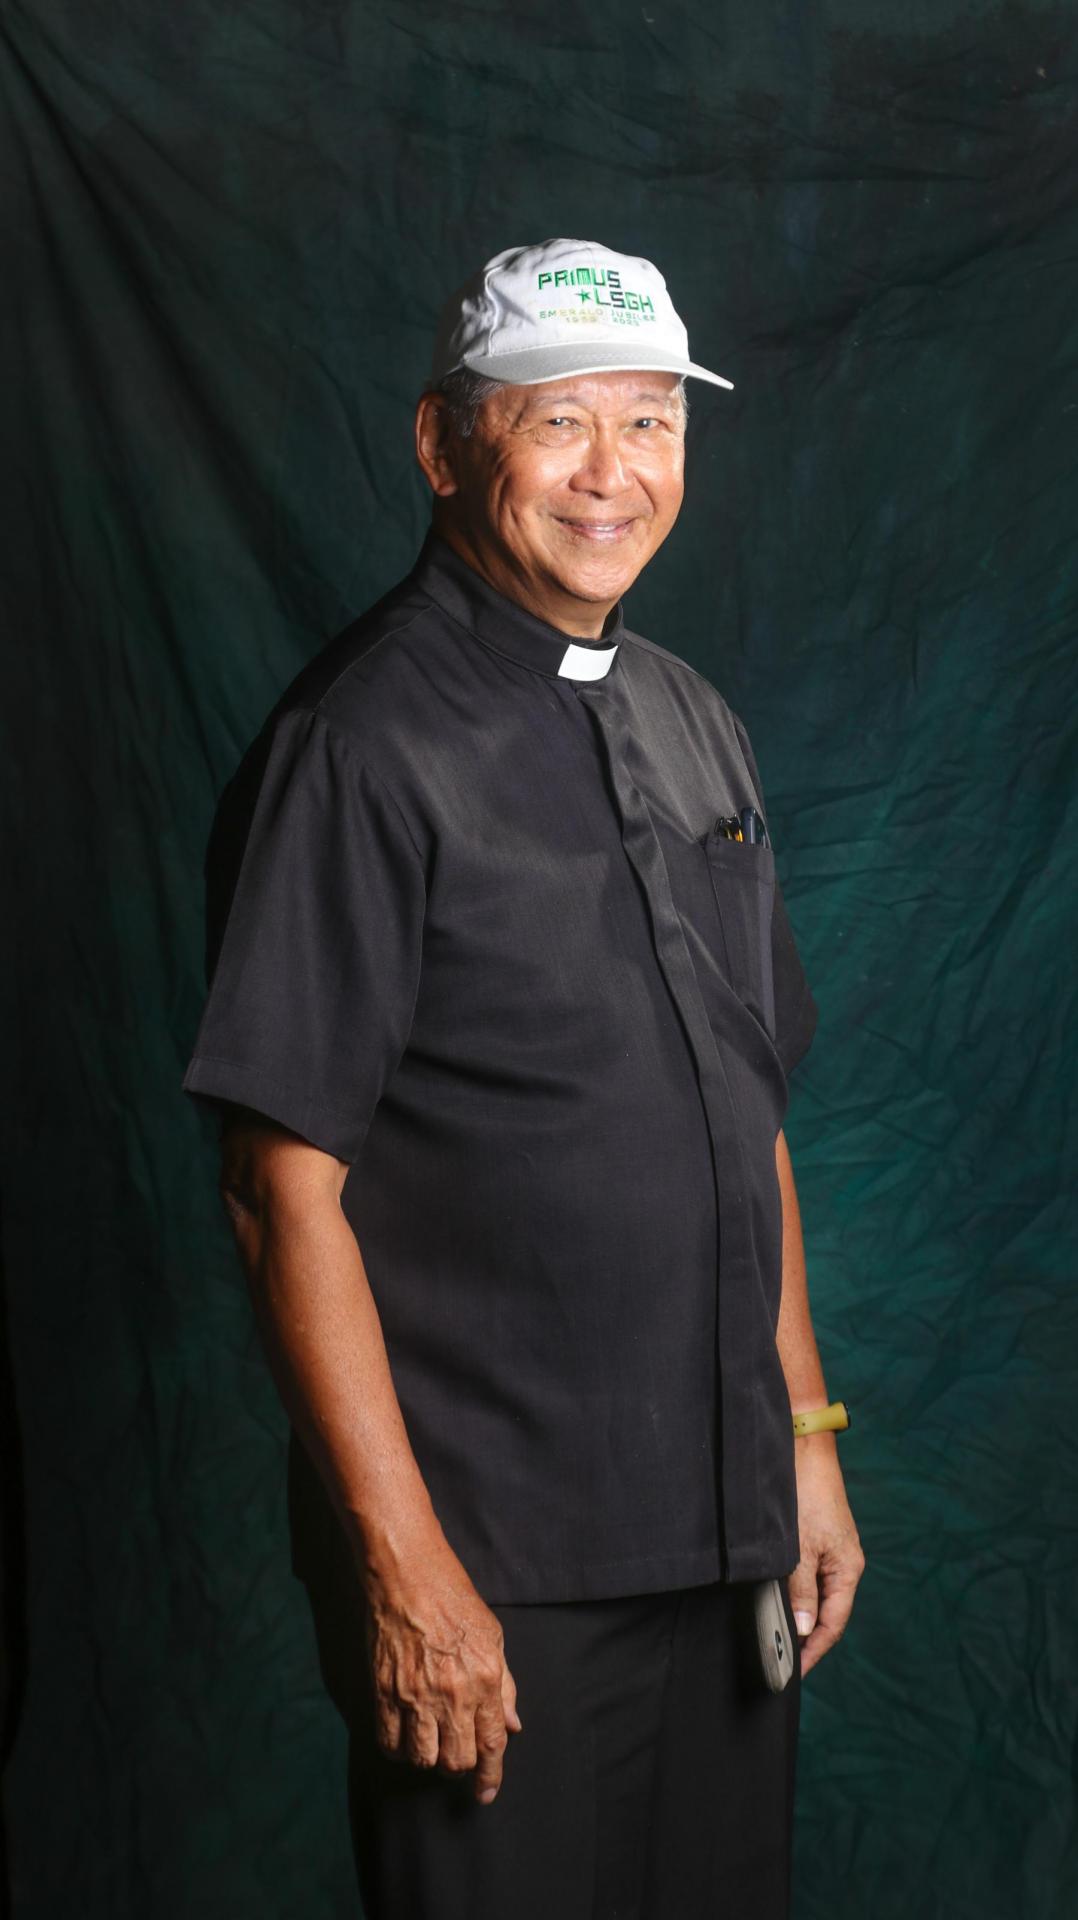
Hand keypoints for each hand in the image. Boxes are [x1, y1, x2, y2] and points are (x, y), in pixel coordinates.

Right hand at [362, 1537, 522, 1803]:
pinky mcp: (384, 1693)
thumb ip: (505, 1685)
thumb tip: (512, 1725)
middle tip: (456, 1754)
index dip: (490, 1776)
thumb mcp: (493, 1636)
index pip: (492, 1744)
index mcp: (484, 1680)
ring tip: (431, 1743)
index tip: (486, 1793)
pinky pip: (390, 1743)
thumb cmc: (454, 1599)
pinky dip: (398, 1750)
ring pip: (423, 1759)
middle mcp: (451, 1694)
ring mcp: (414, 1696)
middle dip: (459, 1766)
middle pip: (457, 1760)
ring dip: (429, 1759)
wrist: (408, 1577)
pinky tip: (405, 1738)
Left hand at [789, 1434, 864, 1676]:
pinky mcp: (819, 1540)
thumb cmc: (805, 1495)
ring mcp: (832, 1552)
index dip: (814, 1650)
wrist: (804, 1450)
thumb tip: (803, 1630)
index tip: (794, 1671)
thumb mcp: (799, 1548)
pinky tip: (780, 1600)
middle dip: (806, 1639)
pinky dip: (797, 1594)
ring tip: (777, 1637)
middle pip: (827, 1614)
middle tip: (781, 1660)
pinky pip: (811, 1578)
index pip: (832, 1624)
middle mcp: (844, 1565)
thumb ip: (801, 1590)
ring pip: (818, 1596)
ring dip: (800, 1617)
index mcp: (848, 1570)